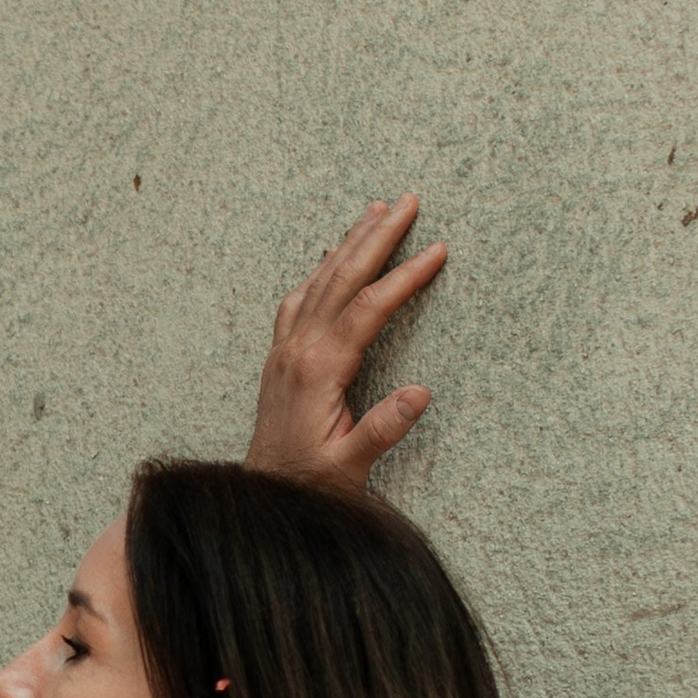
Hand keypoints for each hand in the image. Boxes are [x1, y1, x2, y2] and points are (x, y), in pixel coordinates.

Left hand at [247, 196, 447, 487]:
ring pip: (319, 281)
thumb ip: (381, 432)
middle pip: (342, 278)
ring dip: (349, 243)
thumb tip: (420, 393)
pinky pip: (298, 300)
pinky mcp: (279, 358)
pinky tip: (331, 258)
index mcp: (319, 369)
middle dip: (377, 236)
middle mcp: (297, 350)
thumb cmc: (308, 485)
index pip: (368, 308)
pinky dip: (319, 270)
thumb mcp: (348, 467)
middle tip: (409, 201)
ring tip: (376, 209)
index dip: (404, 276)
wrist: (261, 497)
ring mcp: (284, 350)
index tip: (436, 250)